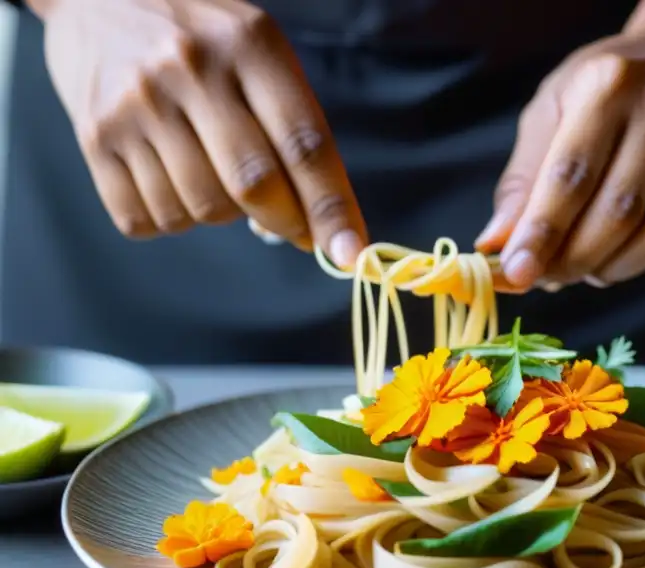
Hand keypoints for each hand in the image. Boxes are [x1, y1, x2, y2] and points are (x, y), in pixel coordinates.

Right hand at [34, 0, 366, 261]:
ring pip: (202, 210)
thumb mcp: (258, 53)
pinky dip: (168, 216)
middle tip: (288, 224)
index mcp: (249, 45)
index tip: (350, 253)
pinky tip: (167, 174)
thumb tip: (314, 230)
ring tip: (208, 167)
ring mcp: (137, 104)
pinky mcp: (95, 137)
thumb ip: (292, 132)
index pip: (303, 144)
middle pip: (254, 184)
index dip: (331, 207)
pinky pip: (147, 219)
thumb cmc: (200, 37)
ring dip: (219, 212)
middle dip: (283, 221)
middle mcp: (191, 69)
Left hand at [476, 34, 644, 288]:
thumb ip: (523, 181)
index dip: (541, 234)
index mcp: (608, 85)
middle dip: (576, 260)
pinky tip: (641, 255)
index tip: (517, 273)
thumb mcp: (553, 111)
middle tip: (552, 277)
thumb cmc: (609, 90)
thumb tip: (497, 245)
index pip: (570, 176)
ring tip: (593, 265)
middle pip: (618, 213)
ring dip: (617, 268)